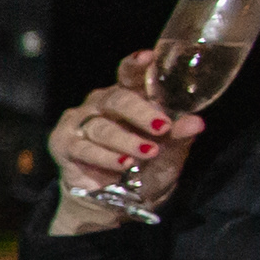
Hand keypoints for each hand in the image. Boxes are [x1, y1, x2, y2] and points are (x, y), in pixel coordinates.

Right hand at [46, 51, 203, 233]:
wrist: (110, 202)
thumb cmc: (141, 170)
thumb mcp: (168, 154)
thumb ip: (179, 137)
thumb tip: (196, 123)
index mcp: (128, 98)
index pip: (129, 74)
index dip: (135, 65)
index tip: (147, 57)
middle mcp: (101, 105)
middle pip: (117, 100)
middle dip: (141, 113)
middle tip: (162, 127)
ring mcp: (79, 122)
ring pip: (102, 127)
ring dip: (126, 141)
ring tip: (147, 153)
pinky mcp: (63, 143)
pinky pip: (84, 147)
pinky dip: (106, 157)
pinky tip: (122, 164)